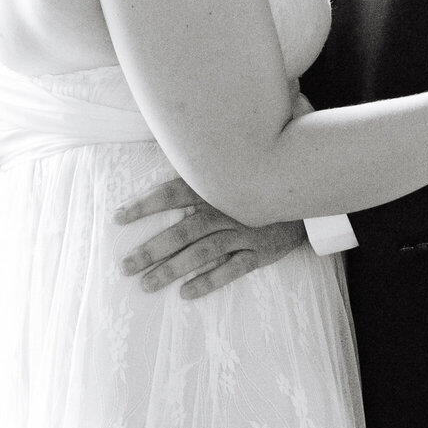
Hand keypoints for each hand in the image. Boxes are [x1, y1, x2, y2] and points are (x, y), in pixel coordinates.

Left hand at [116, 177, 306, 299]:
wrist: (310, 191)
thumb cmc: (262, 177)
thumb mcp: (234, 164)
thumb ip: (203, 158)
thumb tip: (170, 134)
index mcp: (214, 187)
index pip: (172, 193)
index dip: (145, 205)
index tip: (118, 217)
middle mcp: (225, 210)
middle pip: (182, 231)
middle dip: (151, 249)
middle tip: (125, 266)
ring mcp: (243, 232)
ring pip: (202, 253)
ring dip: (173, 270)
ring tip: (146, 284)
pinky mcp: (260, 252)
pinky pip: (232, 270)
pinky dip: (209, 281)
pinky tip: (186, 293)